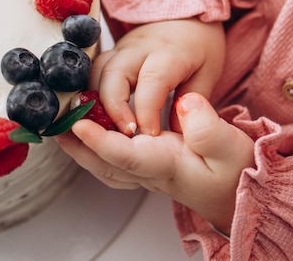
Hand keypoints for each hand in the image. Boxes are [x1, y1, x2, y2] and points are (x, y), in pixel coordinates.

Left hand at [57, 92, 254, 234]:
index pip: (125, 156)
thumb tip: (186, 103)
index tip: (78, 123)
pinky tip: (83, 132)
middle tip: (54, 124)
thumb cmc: (236, 168)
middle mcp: (149, 171)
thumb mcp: (231, 147)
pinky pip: (111, 160)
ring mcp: (145, 171)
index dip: (99, 140)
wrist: (238, 189)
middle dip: (76, 145)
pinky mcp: (145, 164)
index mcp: (166, 166)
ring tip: (60, 126)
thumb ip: (208, 129)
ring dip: (79, 147)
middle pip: (103, 163)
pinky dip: (93, 148)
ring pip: (103, 164)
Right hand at [91, 18, 224, 135]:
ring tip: (105, 129)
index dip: (147, 111)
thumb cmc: (200, 49)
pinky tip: (95, 115)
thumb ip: (192, 102)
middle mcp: (139, 48)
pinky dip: (90, 93)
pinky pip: (92, 72)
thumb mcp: (208, 74)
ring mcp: (121, 49)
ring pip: (96, 72)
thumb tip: (178, 134)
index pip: (152, 81)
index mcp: (169, 53)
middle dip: (113, 108)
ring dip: (96, 102)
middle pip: (113, 74)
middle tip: (124, 135)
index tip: (149, 135)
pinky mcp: (111, 54)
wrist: (186, 18)